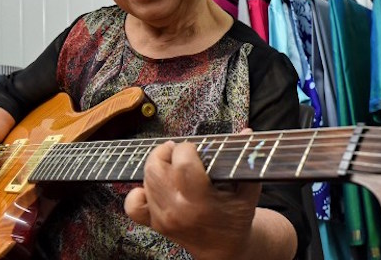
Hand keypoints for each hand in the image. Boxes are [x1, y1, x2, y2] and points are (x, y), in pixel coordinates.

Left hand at [124, 133, 261, 258]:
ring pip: (146, 179)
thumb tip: (246, 131)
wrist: (224, 249)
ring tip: (173, 165)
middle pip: (155, 167)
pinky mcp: (154, 223)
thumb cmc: (236, 219)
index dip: (187, 147)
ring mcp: (163, 218)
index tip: (196, 149)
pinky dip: (139, 190)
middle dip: (167, 152)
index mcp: (200, 202)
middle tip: (181, 152)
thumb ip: (246, 160)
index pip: (183, 162)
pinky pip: (133, 204)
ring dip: (157, 166)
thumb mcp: (247, 191)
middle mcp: (177, 210)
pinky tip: (155, 186)